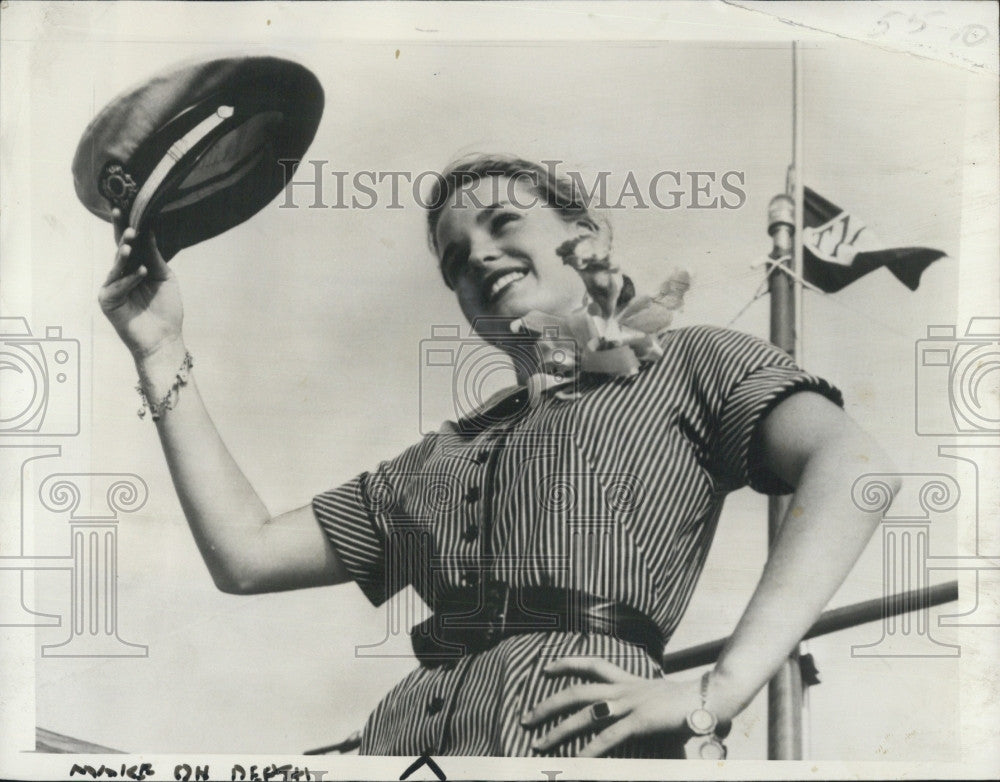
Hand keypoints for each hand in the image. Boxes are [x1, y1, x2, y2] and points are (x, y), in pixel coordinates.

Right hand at [98, 209, 183, 358]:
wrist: (165, 338)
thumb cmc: (166, 309)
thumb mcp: (164, 277)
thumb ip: (155, 257)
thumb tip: (149, 231)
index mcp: (136, 267)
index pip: (130, 243)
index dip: (128, 226)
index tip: (126, 207)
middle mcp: (122, 274)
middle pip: (120, 249)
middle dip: (121, 233)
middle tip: (122, 215)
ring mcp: (113, 287)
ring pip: (116, 266)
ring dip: (124, 253)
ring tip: (131, 244)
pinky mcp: (108, 300)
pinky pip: (117, 286)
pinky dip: (130, 279)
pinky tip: (141, 273)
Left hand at [520, 657, 708, 757]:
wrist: (710, 698)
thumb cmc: (687, 704)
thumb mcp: (657, 701)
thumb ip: (641, 708)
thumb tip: (629, 718)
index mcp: (628, 681)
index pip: (592, 664)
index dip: (567, 663)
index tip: (546, 667)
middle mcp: (624, 688)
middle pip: (577, 690)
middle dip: (548, 704)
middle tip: (526, 717)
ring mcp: (630, 704)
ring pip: (585, 714)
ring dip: (559, 731)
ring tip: (538, 744)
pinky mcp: (639, 721)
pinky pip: (608, 737)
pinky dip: (590, 750)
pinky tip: (576, 762)